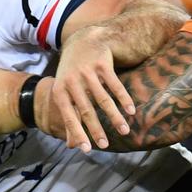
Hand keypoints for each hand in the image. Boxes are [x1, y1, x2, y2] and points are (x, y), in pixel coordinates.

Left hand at [52, 28, 133, 151]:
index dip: (78, 133)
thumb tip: (71, 145)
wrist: (82, 42)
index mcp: (60, 90)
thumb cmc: (72, 73)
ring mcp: (87, 72)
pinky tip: (131, 111)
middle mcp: (72, 81)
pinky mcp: (102, 64)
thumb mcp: (65, 93)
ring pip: (103, 99)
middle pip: (86, 110)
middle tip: (106, 146)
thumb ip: (69, 118)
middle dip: (96, 129)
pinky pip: (115, 85)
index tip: (88, 149)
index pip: (69, 116)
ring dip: (114, 117)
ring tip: (124, 131)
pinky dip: (124, 99)